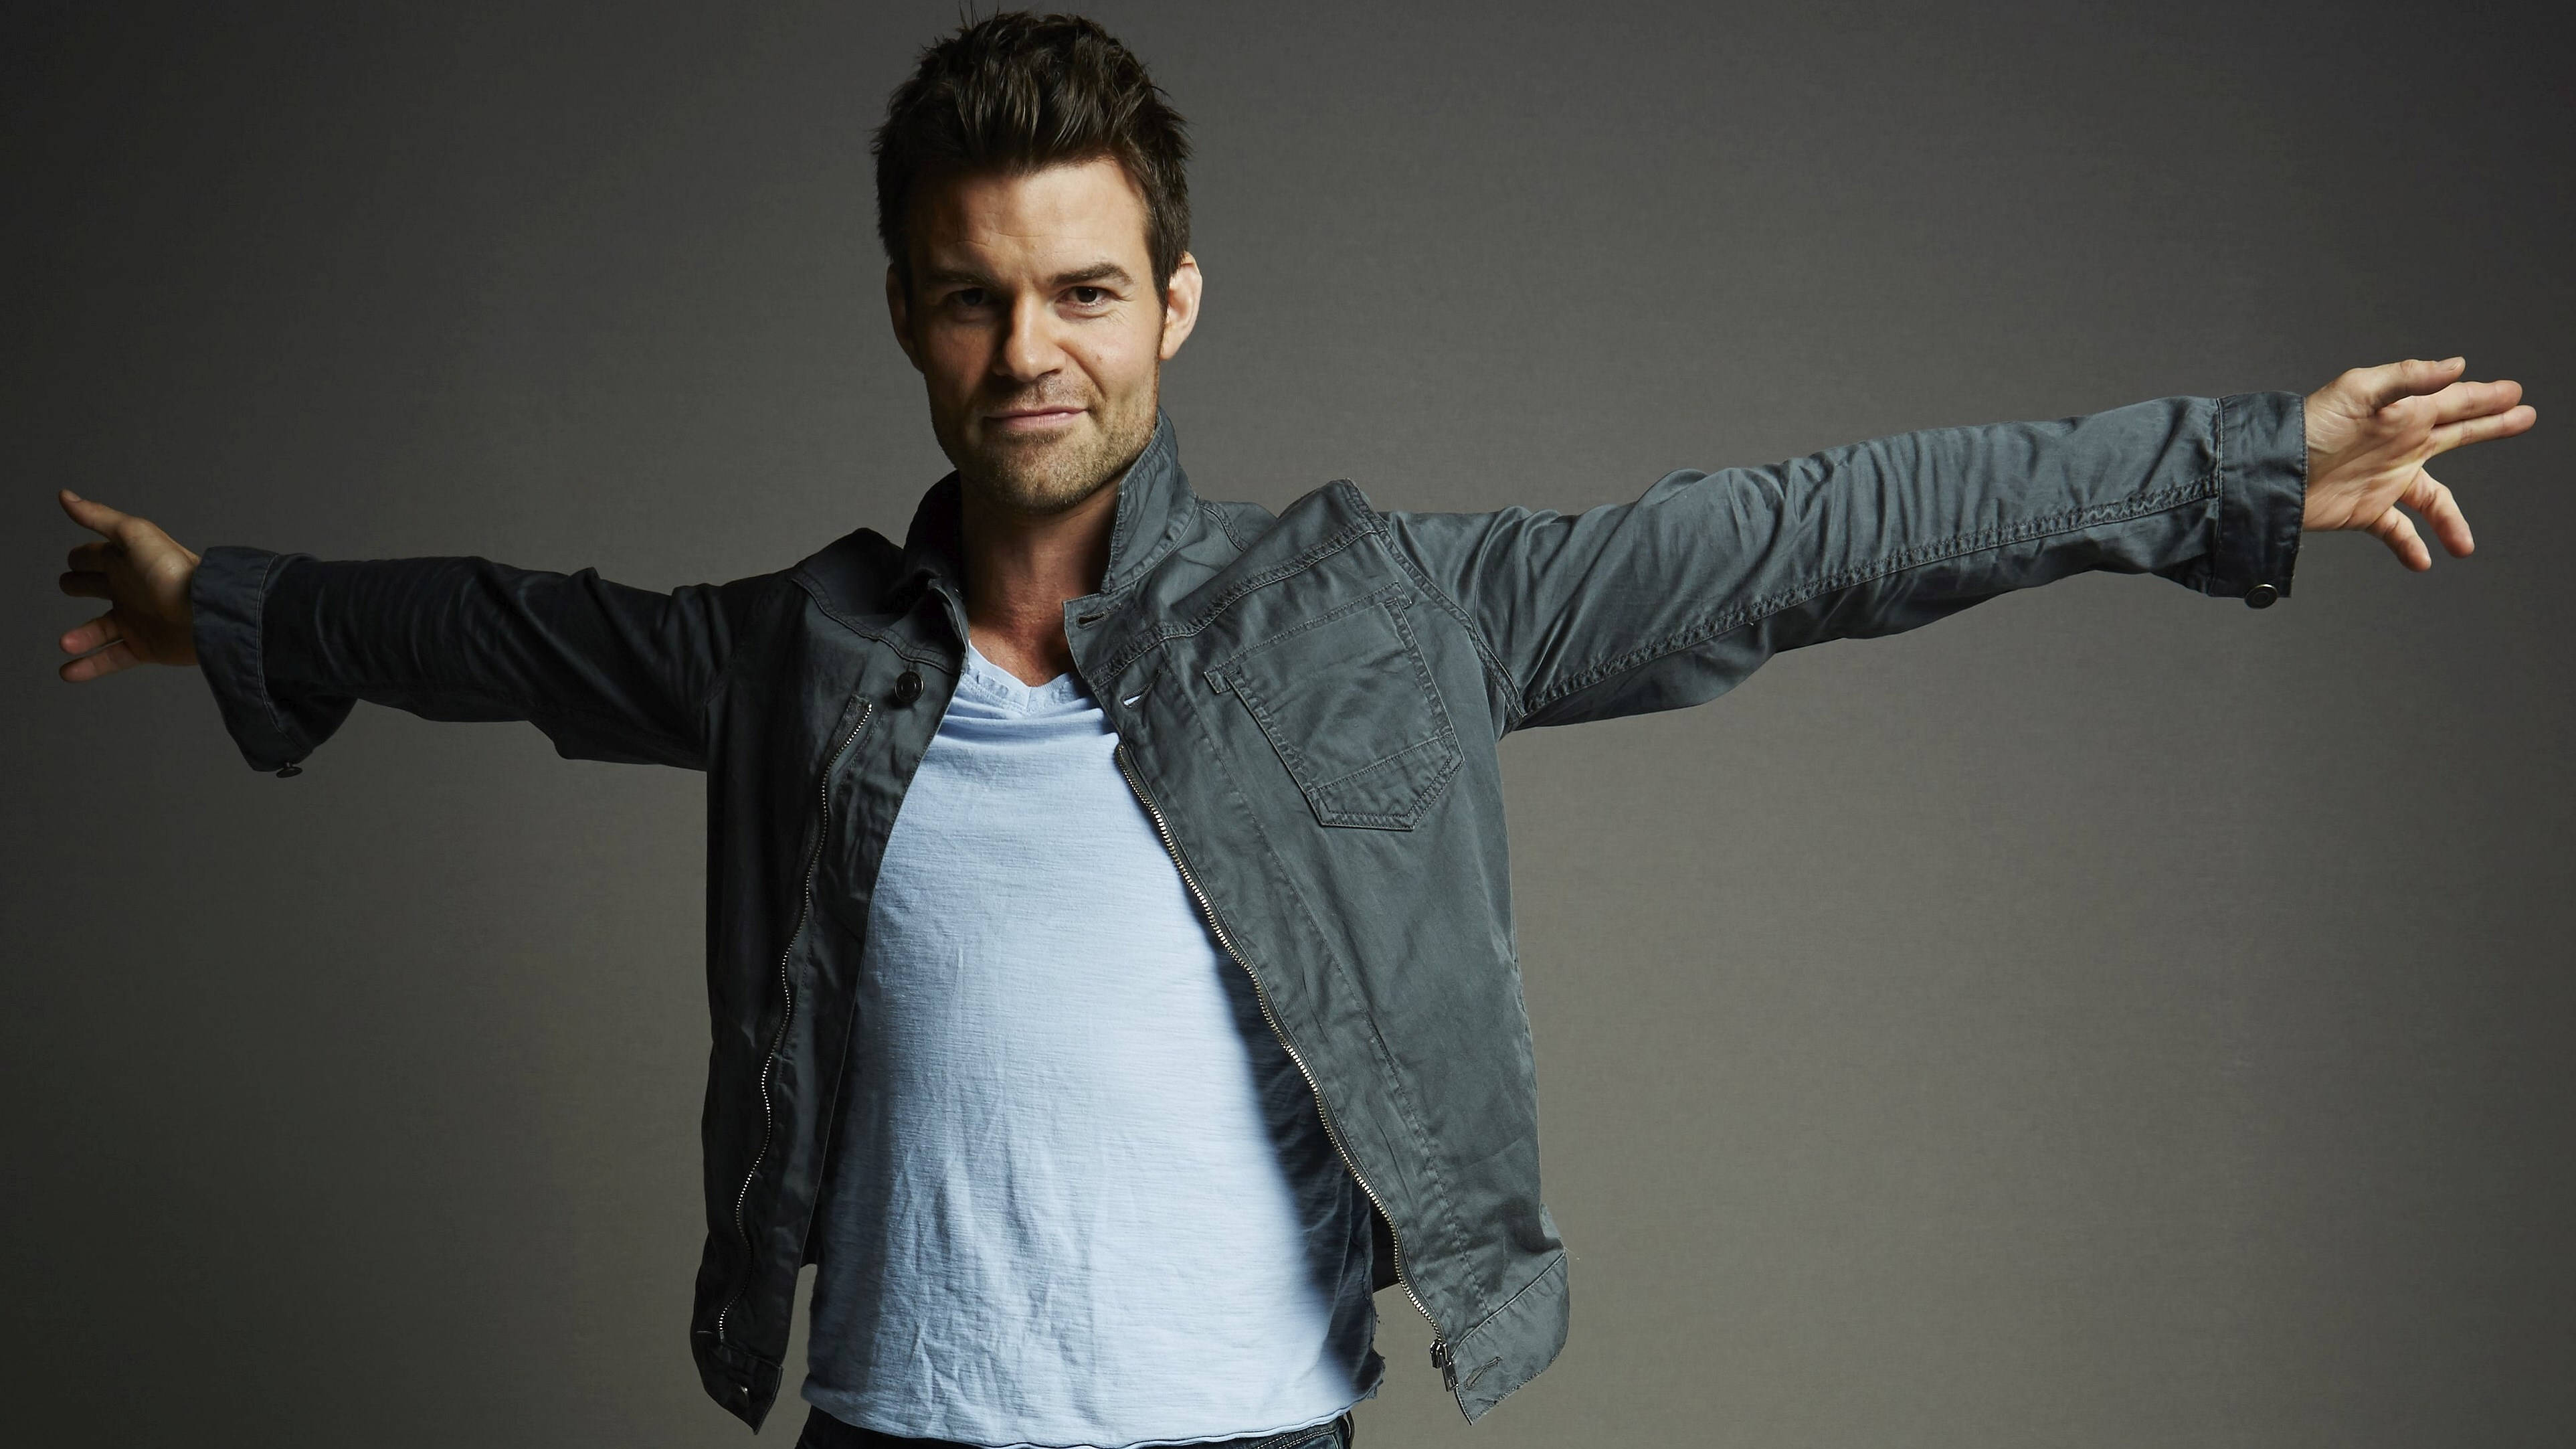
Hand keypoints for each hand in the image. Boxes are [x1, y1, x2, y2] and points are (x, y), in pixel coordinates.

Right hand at [56, 491, 201, 680]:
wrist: (206, 611)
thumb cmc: (173, 570)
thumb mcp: (133, 534)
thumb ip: (98, 517)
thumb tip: (65, 496)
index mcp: (126, 562)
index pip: (94, 558)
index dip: (81, 558)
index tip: (73, 560)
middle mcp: (130, 590)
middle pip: (95, 588)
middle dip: (78, 585)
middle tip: (68, 584)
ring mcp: (137, 620)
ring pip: (99, 629)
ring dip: (80, 636)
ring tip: (65, 642)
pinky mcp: (145, 646)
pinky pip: (111, 658)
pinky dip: (89, 666)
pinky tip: (68, 671)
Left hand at [2302, 357, 2534, 569]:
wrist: (2271, 472)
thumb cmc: (2310, 427)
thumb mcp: (2359, 391)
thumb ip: (2408, 378)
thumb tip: (2456, 365)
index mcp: (2403, 413)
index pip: (2455, 402)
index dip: (2486, 397)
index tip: (2515, 393)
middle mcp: (2400, 444)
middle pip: (2457, 435)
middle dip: (2491, 426)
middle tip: (2525, 416)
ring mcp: (2385, 478)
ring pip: (2433, 499)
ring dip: (2452, 520)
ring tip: (2467, 545)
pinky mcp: (2366, 510)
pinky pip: (2396, 531)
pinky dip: (2410, 547)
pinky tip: (2424, 563)